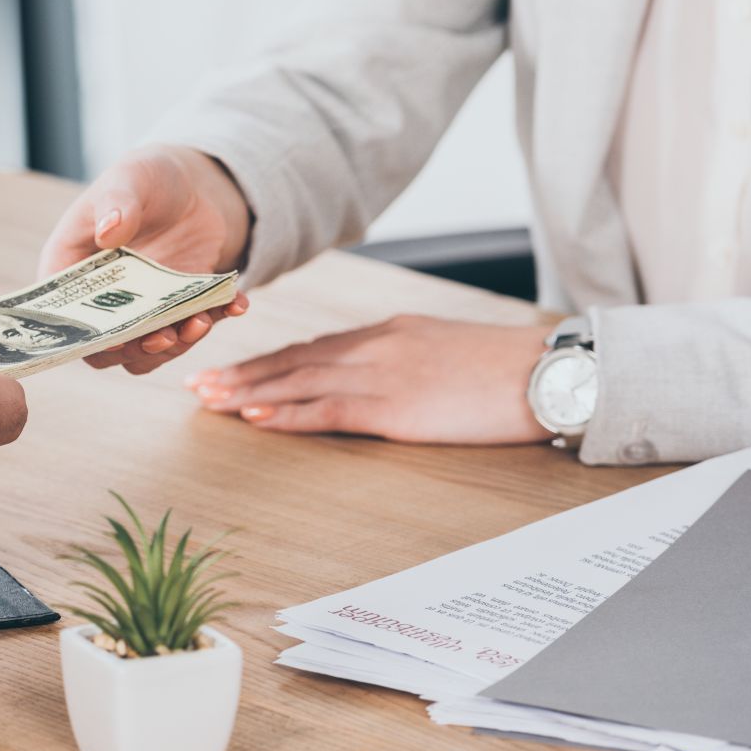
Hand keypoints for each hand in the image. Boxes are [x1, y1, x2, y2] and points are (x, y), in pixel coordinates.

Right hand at [37, 145, 253, 373]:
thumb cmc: (146, 179)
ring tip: (200, 321)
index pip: (61, 314)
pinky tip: (236, 302)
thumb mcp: (130, 179)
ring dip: (173, 347)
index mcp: (70, 267)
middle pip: (103, 346)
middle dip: (134, 349)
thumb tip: (109, 231)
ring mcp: (138, 310)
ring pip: (145, 351)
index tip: (112, 337)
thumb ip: (117, 202)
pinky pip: (186, 333)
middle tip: (164, 336)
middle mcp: (99, 298)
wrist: (193, 187)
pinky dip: (212, 323)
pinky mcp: (174, 312)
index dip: (80, 334)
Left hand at [186, 315, 550, 444]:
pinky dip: (285, 414)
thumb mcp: (446, 352)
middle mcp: (376, 345)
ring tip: (210, 402)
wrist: (552, 371)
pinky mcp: (395, 406)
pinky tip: (254, 418)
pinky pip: (326, 409)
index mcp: (389, 331)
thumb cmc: (509, 369)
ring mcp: (383, 374)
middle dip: (243, 373)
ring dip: (249, 393)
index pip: (315, 346)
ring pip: (298, 381)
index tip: (233, 368)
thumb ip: (406, 360)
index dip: (269, 360)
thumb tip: (381, 381)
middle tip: (199, 384)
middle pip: (294, 359)